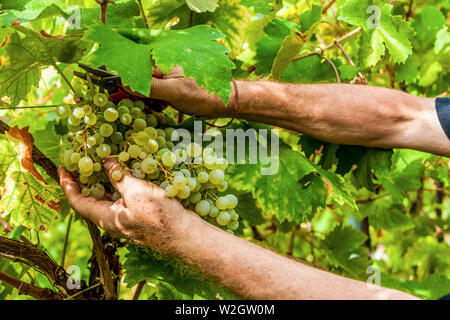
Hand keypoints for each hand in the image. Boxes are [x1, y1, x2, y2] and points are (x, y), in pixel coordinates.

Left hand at [58, 157, 196, 252]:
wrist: (185, 235)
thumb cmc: (159, 216)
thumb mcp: (136, 191)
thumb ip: (118, 175)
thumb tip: (105, 160)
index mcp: (106, 218)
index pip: (78, 201)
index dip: (68, 184)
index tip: (63, 167)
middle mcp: (113, 219)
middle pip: (92, 198)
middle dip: (86, 178)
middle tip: (83, 158)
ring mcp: (127, 217)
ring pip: (109, 197)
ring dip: (105, 178)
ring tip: (103, 159)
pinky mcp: (140, 214)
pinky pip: (124, 197)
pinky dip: (121, 183)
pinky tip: (127, 170)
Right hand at [126, 66, 235, 117]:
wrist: (224, 103)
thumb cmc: (202, 94)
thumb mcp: (173, 92)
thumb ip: (149, 87)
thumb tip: (126, 84)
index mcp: (162, 62)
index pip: (133, 67)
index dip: (121, 78)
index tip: (110, 89)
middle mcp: (162, 69)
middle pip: (137, 79)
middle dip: (130, 93)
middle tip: (125, 105)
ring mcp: (166, 80)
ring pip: (145, 90)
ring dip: (141, 101)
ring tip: (143, 110)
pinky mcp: (170, 91)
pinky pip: (154, 97)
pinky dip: (152, 106)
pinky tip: (155, 112)